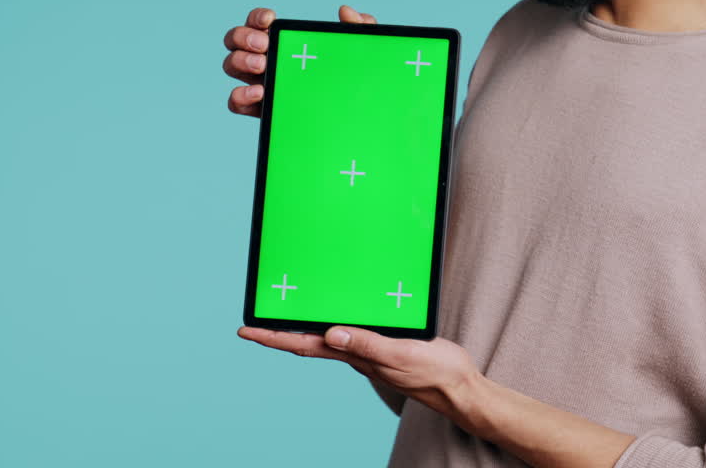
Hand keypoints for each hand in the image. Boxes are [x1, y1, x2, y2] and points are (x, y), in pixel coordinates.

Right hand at [223, 5, 376, 116]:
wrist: (360, 120)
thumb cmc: (355, 82)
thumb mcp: (362, 55)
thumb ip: (360, 29)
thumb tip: (345, 11)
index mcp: (285, 44)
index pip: (259, 23)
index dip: (257, 17)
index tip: (272, 20)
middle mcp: (268, 61)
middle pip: (235, 41)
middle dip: (243, 37)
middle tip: (266, 45)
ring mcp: (262, 85)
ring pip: (232, 66)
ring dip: (240, 61)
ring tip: (264, 66)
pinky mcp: (262, 111)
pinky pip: (236, 103)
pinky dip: (239, 95)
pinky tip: (259, 93)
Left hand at [237, 325, 479, 415]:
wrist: (459, 388)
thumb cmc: (434, 373)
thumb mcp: (400, 354)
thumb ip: (366, 344)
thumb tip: (331, 333)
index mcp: (355, 357)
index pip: (305, 344)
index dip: (274, 337)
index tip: (247, 330)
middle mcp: (357, 355)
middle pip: (309, 342)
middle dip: (280, 332)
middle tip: (256, 322)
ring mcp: (371, 352)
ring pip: (328, 338)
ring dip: (304, 328)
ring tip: (285, 318)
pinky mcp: (386, 346)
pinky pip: (351, 333)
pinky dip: (336, 324)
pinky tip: (338, 318)